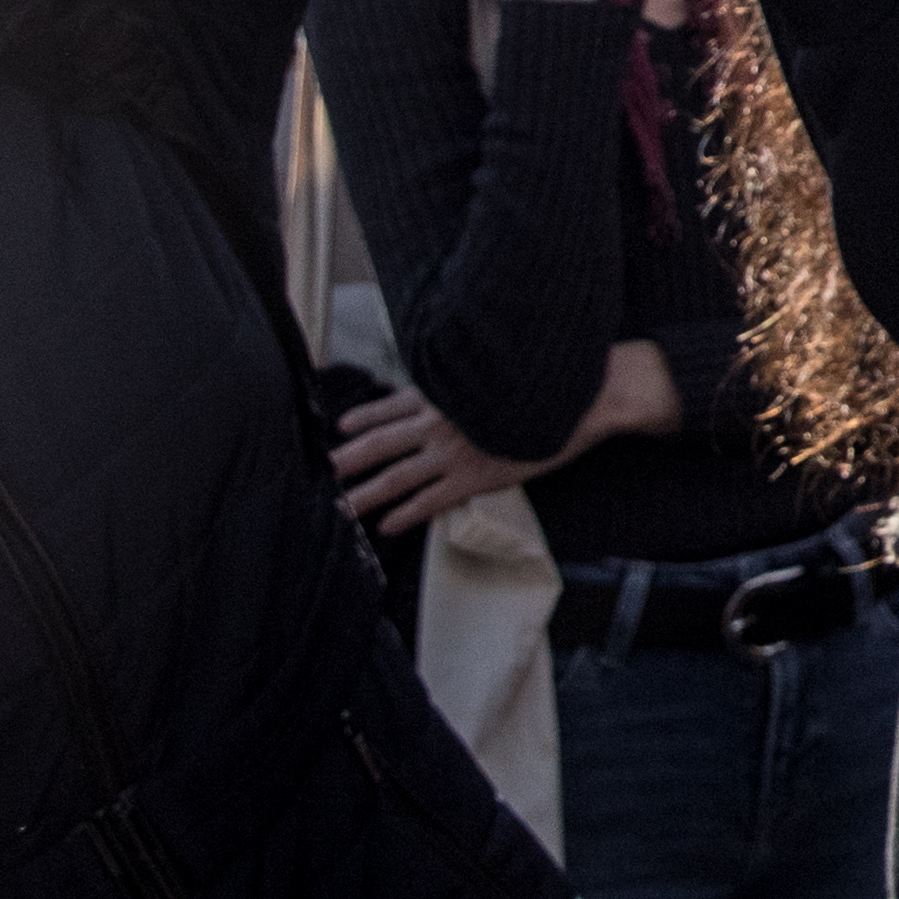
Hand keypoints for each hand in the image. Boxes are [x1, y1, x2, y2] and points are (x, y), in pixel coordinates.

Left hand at [332, 384, 545, 533]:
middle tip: (322, 473)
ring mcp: (452, 453)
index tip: (341, 427)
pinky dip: (405, 515)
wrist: (576, 400)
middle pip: (379, 445)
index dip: (364, 418)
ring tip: (341, 510)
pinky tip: (388, 526)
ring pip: (394, 478)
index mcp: (443, 394)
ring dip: (363, 495)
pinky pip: (429, 501)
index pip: (390, 406)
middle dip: (346, 460)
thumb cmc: (540, 383)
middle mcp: (438, 423)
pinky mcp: (473, 478)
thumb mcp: (493, 373)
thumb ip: (464, 384)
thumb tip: (450, 387)